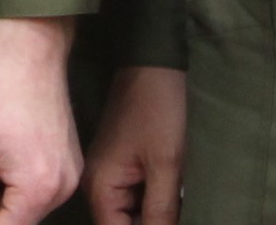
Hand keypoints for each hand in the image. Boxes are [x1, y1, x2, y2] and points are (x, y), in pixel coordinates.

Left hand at [0, 16, 82, 224]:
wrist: (31, 51)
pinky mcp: (70, 164)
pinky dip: (16, 180)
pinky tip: (4, 149)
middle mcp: (62, 190)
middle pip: (16, 221)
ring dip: (1, 193)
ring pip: (26, 206)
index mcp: (39, 190)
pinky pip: (38, 189)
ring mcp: (70, 177)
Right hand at [86, 66, 184, 224]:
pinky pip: (136, 197)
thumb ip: (160, 211)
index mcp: (100, 187)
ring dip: (155, 215)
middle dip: (151, 224)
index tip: (169, 223)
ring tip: (178, 203)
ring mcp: (109, 174)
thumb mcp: (165, 165)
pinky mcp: (122, 166)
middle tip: (176, 211)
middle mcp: (98, 185)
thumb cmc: (157, 111)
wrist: (152, 66)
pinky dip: (156, 201)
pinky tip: (176, 197)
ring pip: (132, 213)